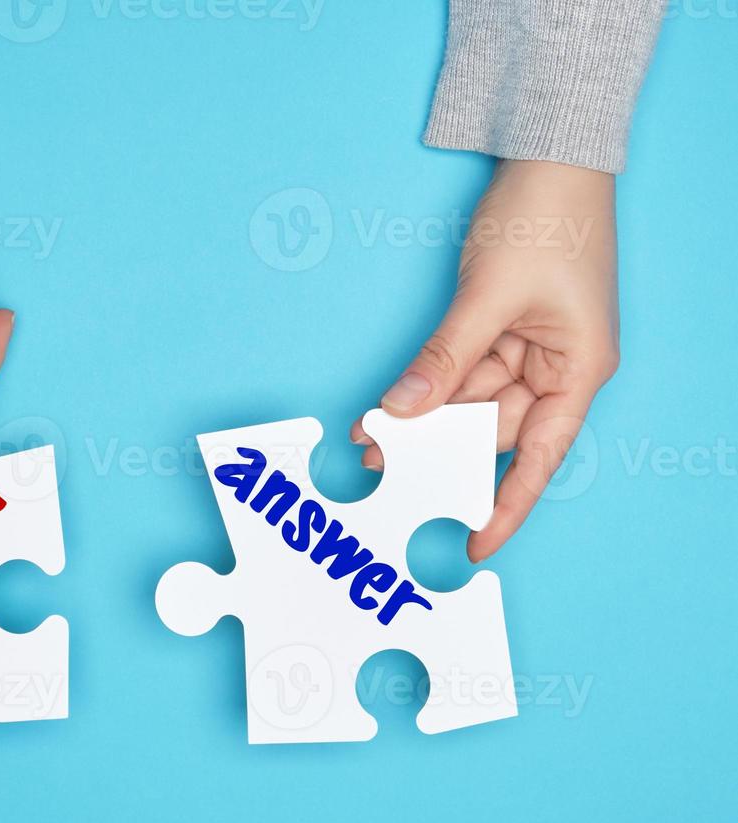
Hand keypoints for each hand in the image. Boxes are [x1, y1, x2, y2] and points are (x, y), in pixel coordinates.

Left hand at [352, 159, 619, 560]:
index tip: (475, 543)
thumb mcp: (489, 296)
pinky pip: (458, 373)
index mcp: (577, 370)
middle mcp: (555, 369)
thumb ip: (445, 358)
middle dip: (438, 450)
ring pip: (468, 403)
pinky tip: (389, 404)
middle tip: (383, 466)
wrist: (549, 152)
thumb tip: (405, 409)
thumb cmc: (545, 218)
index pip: (540, 455)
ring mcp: (525, 350)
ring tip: (371, 435)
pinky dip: (426, 387)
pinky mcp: (498, 332)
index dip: (508, 505)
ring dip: (423, 418)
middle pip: (493, 429)